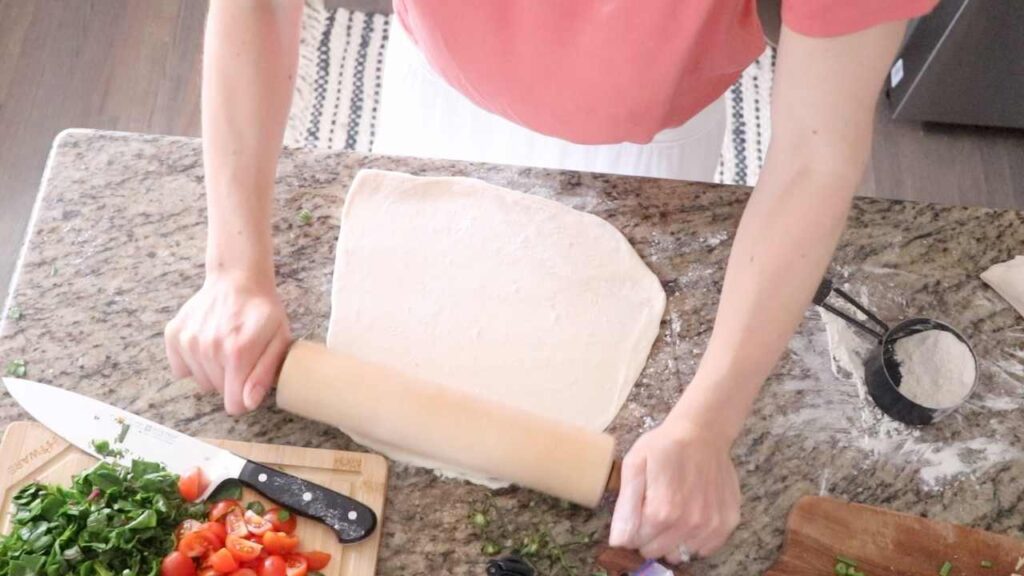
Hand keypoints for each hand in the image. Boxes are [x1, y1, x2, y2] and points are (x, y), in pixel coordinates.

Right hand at [165, 272, 290, 414]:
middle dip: (231, 380)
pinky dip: (193, 362)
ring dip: (213, 370)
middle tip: (241, 355)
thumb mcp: (279, 340)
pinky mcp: (174, 335)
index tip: (249, 381)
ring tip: (225, 345)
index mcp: (237, 354)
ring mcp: (188, 342)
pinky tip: (207, 344)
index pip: (234, 404)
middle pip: (218, 391)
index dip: (244, 397)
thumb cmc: (263, 311)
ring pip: (200, 381)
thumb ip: (264, 374)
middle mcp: (208, 350)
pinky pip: (181, 369)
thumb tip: (247, 402)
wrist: (238, 279)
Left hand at [608, 416, 740, 561]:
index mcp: (663, 511)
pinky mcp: (728, 522)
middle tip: (653, 510)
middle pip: (658, 551)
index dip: (632, 530)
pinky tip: (690, 516)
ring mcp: (711, 525)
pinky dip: (694, 539)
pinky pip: (704, 548)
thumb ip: (626, 506)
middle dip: (650, 537)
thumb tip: (619, 541)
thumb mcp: (634, 465)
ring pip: (680, 553)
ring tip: (673, 512)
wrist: (703, 432)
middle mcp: (689, 523)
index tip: (636, 513)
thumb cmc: (665, 445)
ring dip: (672, 540)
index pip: (637, 543)